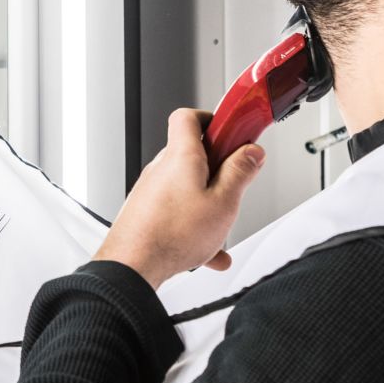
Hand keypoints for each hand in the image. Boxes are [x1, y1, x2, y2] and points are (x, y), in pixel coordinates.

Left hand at [93, 108, 264, 289]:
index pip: (189, 117)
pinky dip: (194, 224)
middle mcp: (162, 168)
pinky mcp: (146, 211)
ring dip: (207, 200)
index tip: (234, 132)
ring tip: (221, 221)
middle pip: (192, 153)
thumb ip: (240, 173)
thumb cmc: (171, 235)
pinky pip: (176, 210)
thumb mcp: (223, 203)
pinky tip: (210, 251)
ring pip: (186, 186)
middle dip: (217, 167)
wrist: (132, 265)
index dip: (212, 118)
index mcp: (181, 156)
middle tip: (235, 181)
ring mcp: (151, 190)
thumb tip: (251, 152)